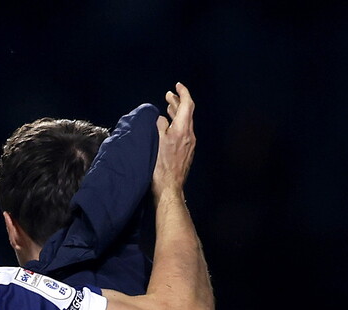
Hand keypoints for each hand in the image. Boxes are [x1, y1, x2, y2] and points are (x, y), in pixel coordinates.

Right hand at [152, 82, 195, 199]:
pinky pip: (184, 131)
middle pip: (187, 112)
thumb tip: (161, 119)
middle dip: (178, 101)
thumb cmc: (161, 167)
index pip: (186, 105)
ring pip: (185, 122)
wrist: (170, 187)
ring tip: (168, 107)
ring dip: (177, 112)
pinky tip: (169, 126)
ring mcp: (190, 143)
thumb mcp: (157, 143)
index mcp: (182, 129)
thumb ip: (160, 127)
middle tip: (169, 95)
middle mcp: (189, 134)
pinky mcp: (187, 151)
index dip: (182, 93)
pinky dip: (177, 123)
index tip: (177, 86)